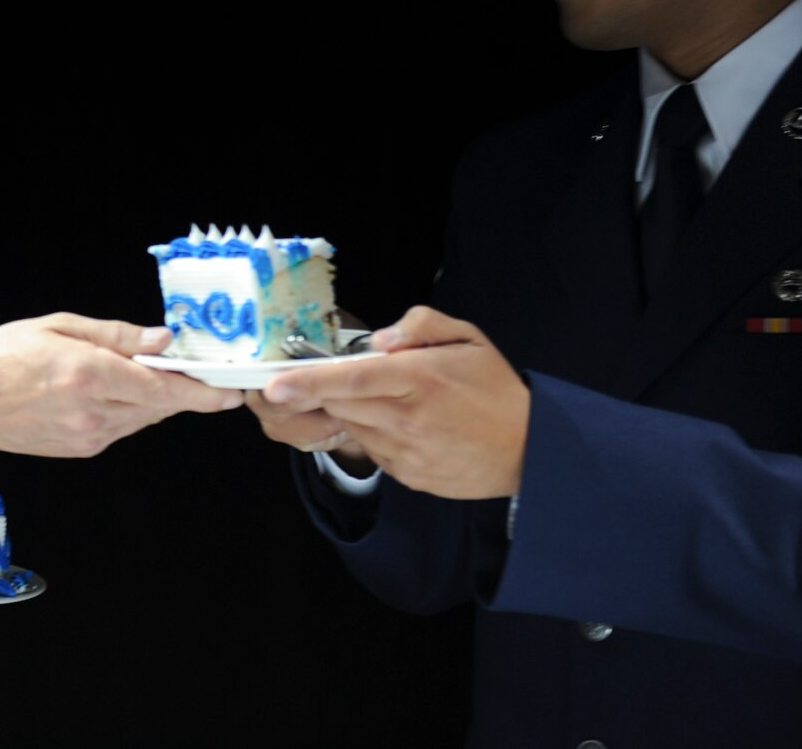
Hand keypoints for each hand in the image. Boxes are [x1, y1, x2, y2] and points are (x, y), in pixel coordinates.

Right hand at [0, 314, 242, 460]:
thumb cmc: (1, 356)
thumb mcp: (58, 326)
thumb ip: (115, 334)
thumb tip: (162, 341)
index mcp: (88, 374)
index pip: (161, 389)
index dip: (202, 392)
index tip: (231, 391)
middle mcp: (93, 411)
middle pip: (160, 407)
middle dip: (185, 392)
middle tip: (204, 373)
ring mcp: (87, 436)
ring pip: (143, 418)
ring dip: (155, 399)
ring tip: (149, 373)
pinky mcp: (81, 449)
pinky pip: (122, 428)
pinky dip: (130, 409)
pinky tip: (115, 389)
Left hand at [261, 306, 529, 499]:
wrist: (529, 449)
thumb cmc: (494, 387)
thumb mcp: (468, 338)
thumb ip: (420, 325)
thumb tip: (379, 341)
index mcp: (422, 378)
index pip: (352, 379)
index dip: (308, 383)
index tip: (272, 386)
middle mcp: (409, 419)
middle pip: (340, 406)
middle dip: (323, 393)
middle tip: (324, 381)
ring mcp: (407, 453)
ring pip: (352, 428)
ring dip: (354, 413)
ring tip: (390, 402)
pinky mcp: (408, 477)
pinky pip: (372, 452)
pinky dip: (375, 435)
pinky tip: (404, 426)